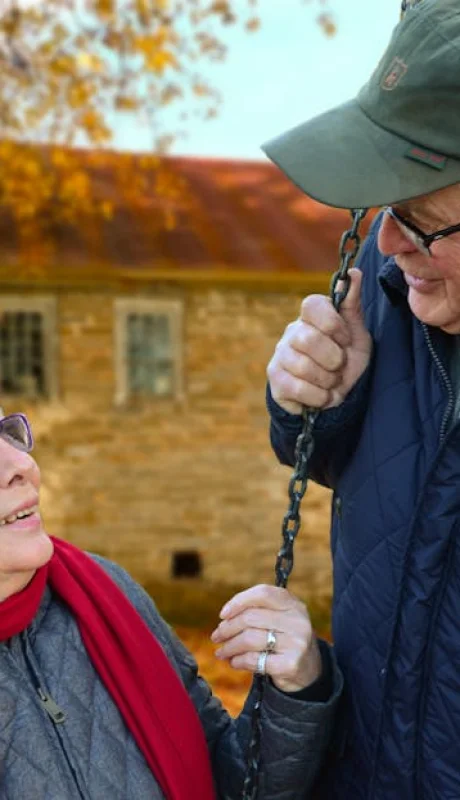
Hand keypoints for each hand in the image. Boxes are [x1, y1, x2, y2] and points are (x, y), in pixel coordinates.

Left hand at [211, 584, 321, 692]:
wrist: (309, 670)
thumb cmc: (285, 639)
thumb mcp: (280, 618)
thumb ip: (258, 611)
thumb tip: (225, 618)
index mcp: (293, 604)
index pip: (262, 593)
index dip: (238, 601)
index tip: (222, 614)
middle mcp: (297, 621)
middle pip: (250, 618)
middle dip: (227, 628)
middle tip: (216, 636)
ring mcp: (296, 643)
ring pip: (249, 639)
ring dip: (229, 647)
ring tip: (221, 652)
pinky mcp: (290, 664)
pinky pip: (254, 660)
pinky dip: (239, 661)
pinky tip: (234, 662)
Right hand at [267, 268, 371, 414]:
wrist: (336, 398)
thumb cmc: (346, 361)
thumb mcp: (357, 334)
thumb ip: (352, 305)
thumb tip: (354, 273)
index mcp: (311, 317)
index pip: (311, 304)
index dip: (333, 324)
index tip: (346, 339)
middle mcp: (292, 332)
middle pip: (308, 339)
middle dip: (333, 359)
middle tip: (339, 366)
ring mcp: (280, 355)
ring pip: (303, 366)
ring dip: (328, 380)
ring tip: (332, 382)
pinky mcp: (275, 380)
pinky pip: (297, 387)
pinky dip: (318, 396)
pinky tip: (323, 396)